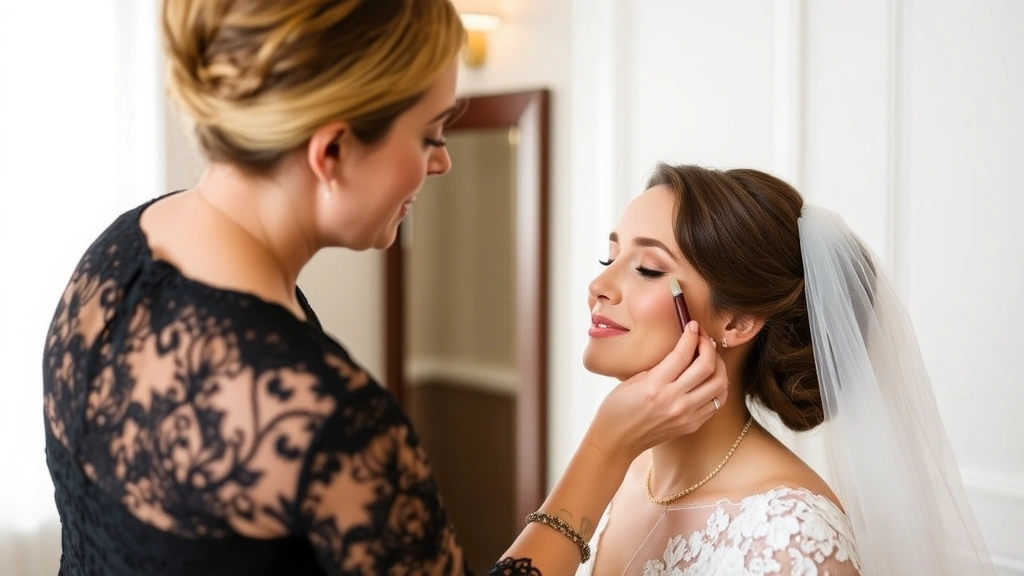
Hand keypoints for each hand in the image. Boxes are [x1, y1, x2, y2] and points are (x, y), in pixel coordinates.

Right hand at [584, 321, 727, 467]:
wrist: (617, 441)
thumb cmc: (618, 408)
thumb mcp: (634, 380)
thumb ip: (660, 367)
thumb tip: (683, 351)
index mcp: (655, 386)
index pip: (683, 354)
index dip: (692, 335)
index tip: (693, 326)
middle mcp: (674, 400)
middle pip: (707, 366)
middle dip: (708, 346)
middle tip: (703, 338)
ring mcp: (686, 415)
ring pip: (719, 384)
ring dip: (718, 366)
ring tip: (710, 358)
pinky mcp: (692, 425)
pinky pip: (717, 402)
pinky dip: (718, 386)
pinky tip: (709, 378)